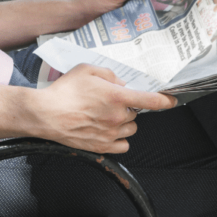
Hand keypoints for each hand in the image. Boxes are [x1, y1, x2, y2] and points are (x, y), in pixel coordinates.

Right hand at [37, 64, 175, 153]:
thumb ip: (109, 74)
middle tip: (107, 101)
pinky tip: (107, 130)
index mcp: (116, 97)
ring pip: (131, 128)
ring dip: (124, 122)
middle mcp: (117, 117)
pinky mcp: (101, 147)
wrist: (44, 114)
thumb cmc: (63, 92)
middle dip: (126, 106)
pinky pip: (123, 145)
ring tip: (105, 115)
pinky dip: (119, 138)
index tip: (172, 100)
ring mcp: (110, 134)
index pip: (150, 100)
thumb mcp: (86, 70)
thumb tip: (120, 83)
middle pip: (136, 113)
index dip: (165, 100)